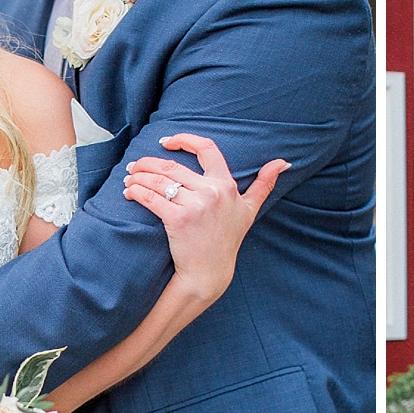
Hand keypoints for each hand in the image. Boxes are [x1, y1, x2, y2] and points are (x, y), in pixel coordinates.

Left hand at [123, 134, 288, 301]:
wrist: (210, 273)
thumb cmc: (227, 240)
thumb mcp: (249, 210)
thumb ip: (265, 184)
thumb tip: (284, 162)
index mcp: (226, 185)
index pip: (206, 149)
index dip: (184, 139)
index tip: (166, 142)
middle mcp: (213, 192)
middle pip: (172, 166)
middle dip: (148, 163)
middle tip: (135, 165)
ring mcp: (196, 205)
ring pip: (159, 180)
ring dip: (138, 176)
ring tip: (129, 178)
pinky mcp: (178, 219)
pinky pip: (151, 198)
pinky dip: (136, 192)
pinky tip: (129, 193)